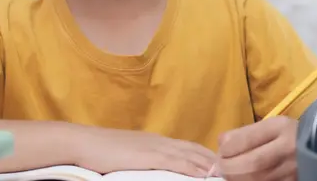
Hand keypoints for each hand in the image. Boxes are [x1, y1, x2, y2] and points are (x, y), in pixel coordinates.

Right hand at [76, 127, 216, 176]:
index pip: (190, 148)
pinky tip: (206, 175)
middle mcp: (161, 141)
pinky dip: (195, 168)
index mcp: (157, 141)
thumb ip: (145, 160)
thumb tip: (154, 168)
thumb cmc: (100, 152)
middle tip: (234, 170)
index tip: (222, 166)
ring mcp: (156, 148)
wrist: (83, 143)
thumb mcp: (129, 155)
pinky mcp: (150, 156)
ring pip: (192, 156)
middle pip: (197, 150)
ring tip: (227, 174)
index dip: (208, 157)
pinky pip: (178, 163)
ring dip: (211, 166)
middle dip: (216, 161)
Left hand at [216, 116, 297, 180]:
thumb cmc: (289, 135)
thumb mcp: (269, 126)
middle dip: (229, 167)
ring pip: (256, 180)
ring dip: (236, 178)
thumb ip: (244, 133)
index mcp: (280, 128)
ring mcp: (291, 171)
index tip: (222, 150)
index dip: (227, 148)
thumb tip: (221, 144)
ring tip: (231, 173)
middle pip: (252, 164)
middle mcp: (288, 150)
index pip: (246, 139)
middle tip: (222, 166)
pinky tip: (244, 179)